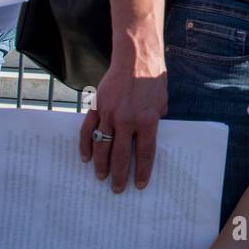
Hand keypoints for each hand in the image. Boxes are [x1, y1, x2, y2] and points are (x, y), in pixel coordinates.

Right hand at [79, 54, 167, 192]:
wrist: (135, 59)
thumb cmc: (153, 81)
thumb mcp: (162, 103)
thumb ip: (155, 122)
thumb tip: (147, 139)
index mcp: (147, 121)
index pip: (144, 153)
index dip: (141, 171)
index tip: (139, 185)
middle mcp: (127, 120)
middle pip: (121, 155)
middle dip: (119, 175)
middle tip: (117, 189)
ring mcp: (109, 113)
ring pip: (102, 146)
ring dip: (101, 165)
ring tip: (100, 178)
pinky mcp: (97, 106)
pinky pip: (88, 130)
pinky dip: (86, 145)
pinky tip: (86, 157)